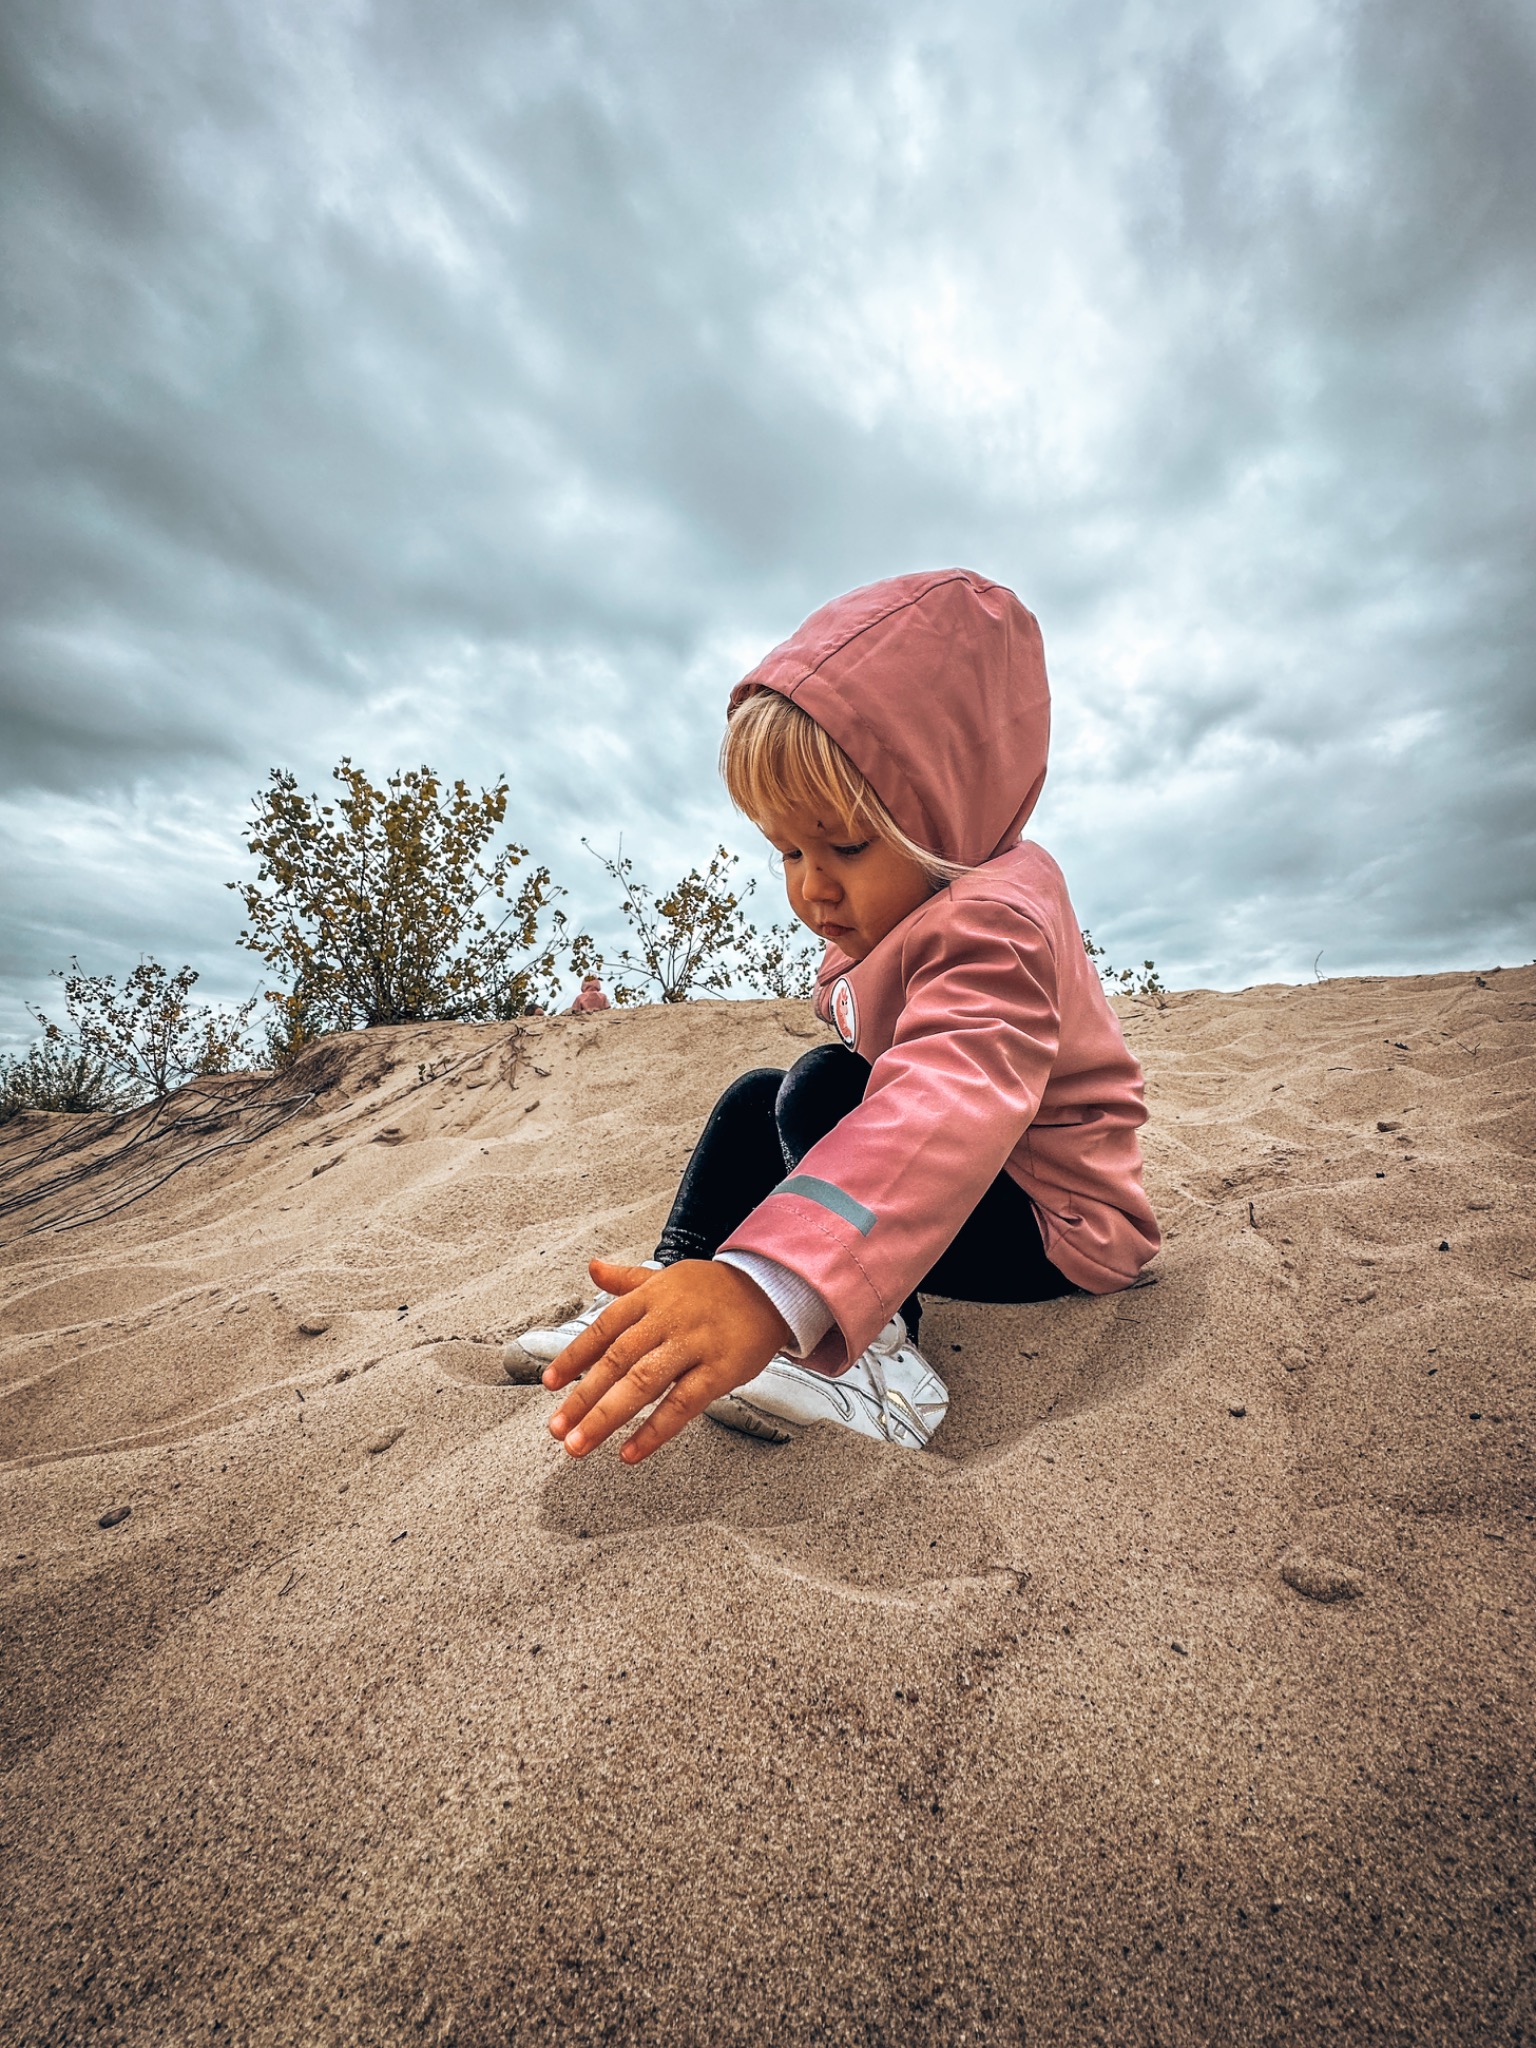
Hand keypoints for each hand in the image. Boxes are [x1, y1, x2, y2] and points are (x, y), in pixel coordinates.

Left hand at [544, 1257, 791, 1464]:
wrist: (771, 1287)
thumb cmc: (714, 1289)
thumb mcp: (667, 1277)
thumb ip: (626, 1280)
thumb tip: (592, 1268)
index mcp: (650, 1297)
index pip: (602, 1329)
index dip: (573, 1357)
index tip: (549, 1384)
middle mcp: (667, 1320)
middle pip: (616, 1360)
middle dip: (582, 1397)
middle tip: (557, 1428)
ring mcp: (693, 1345)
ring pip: (643, 1383)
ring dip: (606, 1416)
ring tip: (579, 1444)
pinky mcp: (719, 1371)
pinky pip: (682, 1405)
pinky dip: (654, 1431)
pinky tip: (629, 1452)